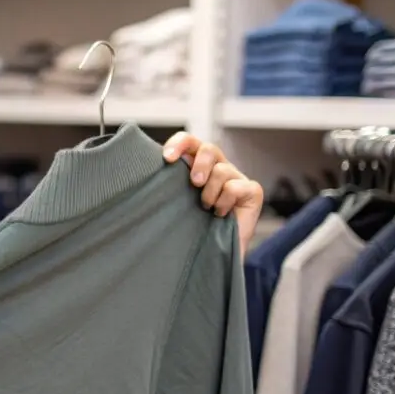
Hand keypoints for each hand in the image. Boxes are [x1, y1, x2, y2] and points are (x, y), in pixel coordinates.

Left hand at [162, 132, 263, 253]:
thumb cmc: (192, 226)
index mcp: (196, 164)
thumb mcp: (175, 203)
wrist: (214, 252)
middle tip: (195, 183)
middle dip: (200, 164)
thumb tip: (143, 172)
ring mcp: (236, 177)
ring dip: (210, 192)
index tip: (168, 158)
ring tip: (206, 207)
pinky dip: (224, 202)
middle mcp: (217, 166)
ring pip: (222, 170)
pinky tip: (221, 214)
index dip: (179, 143)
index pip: (189, 141)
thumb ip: (167, 184)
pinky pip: (236, 187)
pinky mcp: (252, 191)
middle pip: (209, 148)